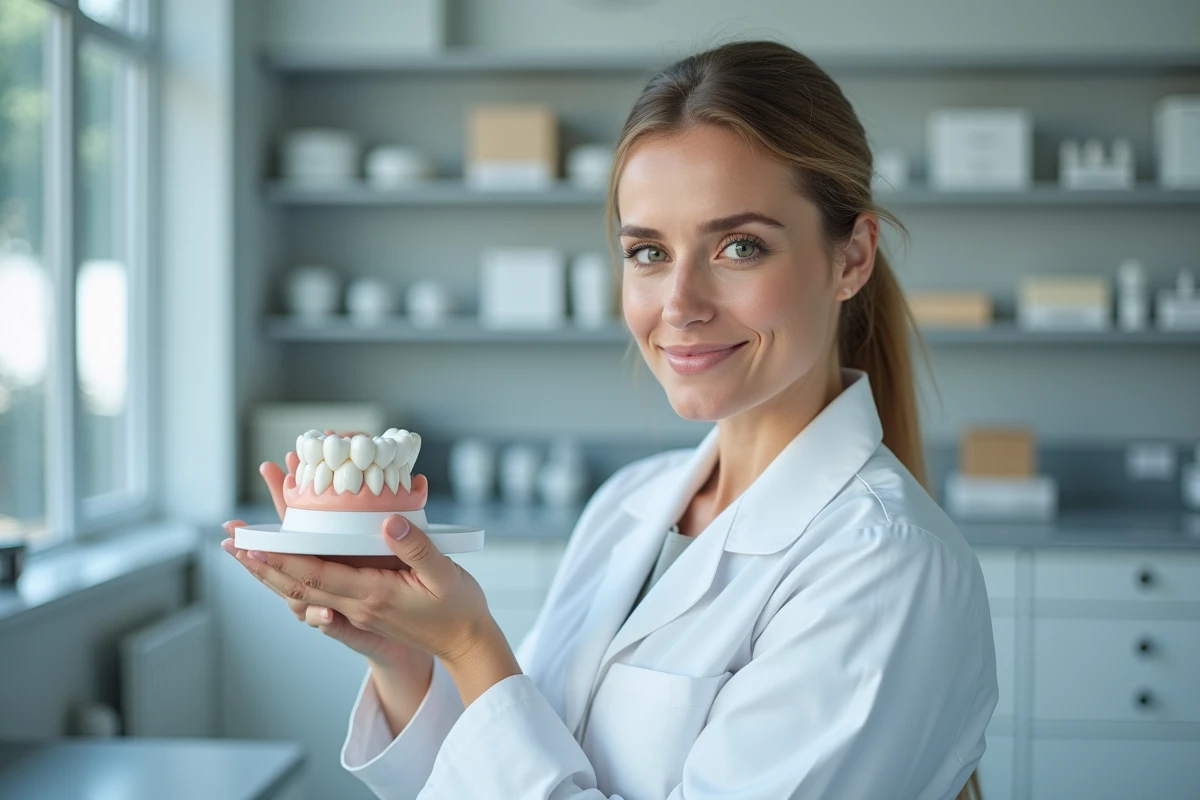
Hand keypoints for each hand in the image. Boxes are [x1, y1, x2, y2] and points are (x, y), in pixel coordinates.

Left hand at [230, 514, 513, 671]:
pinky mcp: (362, 610)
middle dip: (262, 563)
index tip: (255, 541)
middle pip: (297, 585)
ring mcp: (357, 611)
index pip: (316, 574)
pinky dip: (293, 581)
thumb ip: (416, 546)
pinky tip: (284, 570)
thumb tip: (388, 521)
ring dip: (270, 573)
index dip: (282, 556)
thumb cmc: (458, 608)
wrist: (465, 644)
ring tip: (245, 553)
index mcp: (373, 595)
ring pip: (302, 593)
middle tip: (232, 541)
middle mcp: (357, 606)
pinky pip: (318, 595)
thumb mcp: (445, 573)